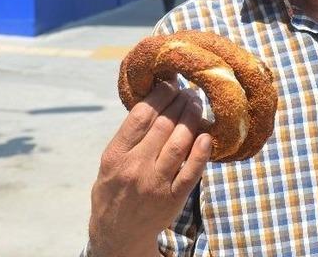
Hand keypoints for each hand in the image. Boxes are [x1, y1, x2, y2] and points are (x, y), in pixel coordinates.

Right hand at [88, 83, 210, 256]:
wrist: (117, 234)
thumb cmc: (114, 190)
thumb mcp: (109, 162)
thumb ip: (128, 137)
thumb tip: (154, 101)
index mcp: (115, 155)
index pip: (141, 116)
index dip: (160, 94)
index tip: (171, 83)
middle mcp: (135, 168)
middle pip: (164, 125)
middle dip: (180, 102)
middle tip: (191, 91)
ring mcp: (155, 184)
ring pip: (180, 144)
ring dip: (193, 119)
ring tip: (198, 106)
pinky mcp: (173, 198)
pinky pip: (192, 171)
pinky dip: (202, 151)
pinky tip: (208, 135)